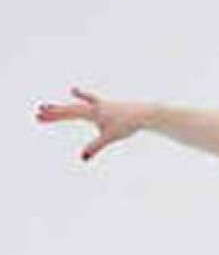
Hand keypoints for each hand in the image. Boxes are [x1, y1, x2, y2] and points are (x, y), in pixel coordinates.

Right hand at [35, 87, 152, 161]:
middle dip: (56, 111)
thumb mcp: (109, 137)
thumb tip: (82, 158)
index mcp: (91, 111)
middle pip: (71, 108)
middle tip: (39, 112)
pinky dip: (86, 99)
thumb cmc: (126, 124)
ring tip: (63, 97)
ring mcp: (102, 105)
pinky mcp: (109, 106)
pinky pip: (94, 102)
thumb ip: (94, 147)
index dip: (53, 116)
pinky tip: (82, 96)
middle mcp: (94, 106)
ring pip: (81, 103)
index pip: (67, 114)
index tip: (39, 117)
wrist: (143, 113)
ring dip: (70, 103)